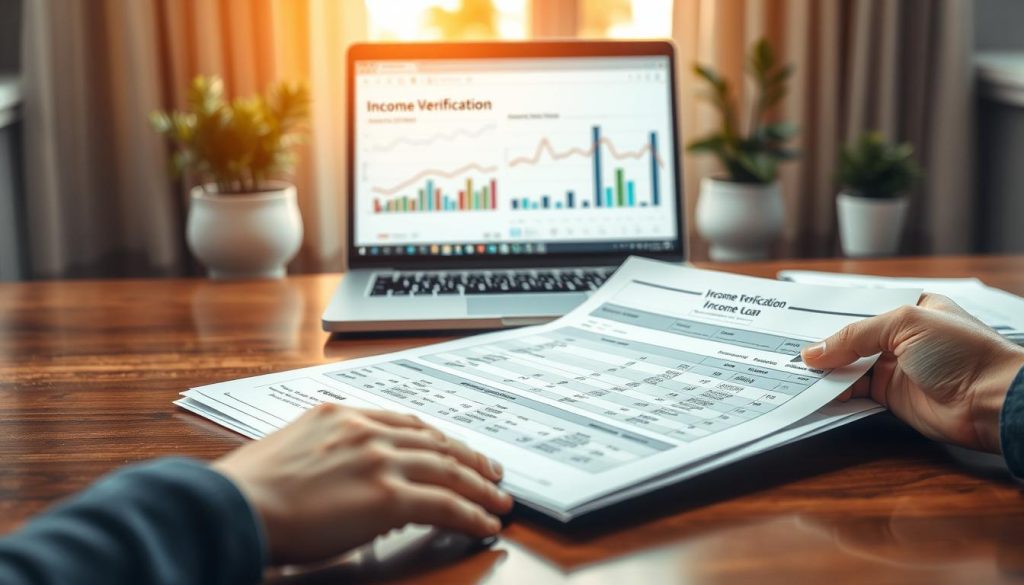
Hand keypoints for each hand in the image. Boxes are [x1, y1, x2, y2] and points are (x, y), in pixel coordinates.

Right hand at [212, 403, 512, 564]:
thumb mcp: (292, 449)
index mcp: (343, 413)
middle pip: (437, 442)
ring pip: (450, 470)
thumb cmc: (251, 487)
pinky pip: (446, 504)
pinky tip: (485, 522)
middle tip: (493, 472)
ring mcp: (380, 461)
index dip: (439, 438)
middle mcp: (367, 430)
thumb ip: (329, 452)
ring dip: (481, 488)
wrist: (235, 505)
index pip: (407, 422)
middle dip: (470, 459)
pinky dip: (472, 513)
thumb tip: (349, 477)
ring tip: (500, 501)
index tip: (455, 448)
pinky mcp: (388, 496)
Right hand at [801, 293, 1023, 452]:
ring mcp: (896, 368)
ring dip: (827, 371)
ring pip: (850, 367)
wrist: (990, 401)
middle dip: (824, 346)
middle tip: (788, 348)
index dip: (831, 316)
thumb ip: (855, 336)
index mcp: (910, 309)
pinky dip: (837, 393)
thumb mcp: (904, 325)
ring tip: (795, 371)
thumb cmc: (962, 352)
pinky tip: (817, 391)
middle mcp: (902, 338)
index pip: (861, 309)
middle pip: (852, 340)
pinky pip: (856, 393)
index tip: (798, 323)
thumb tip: (814, 353)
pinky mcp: (892, 397)